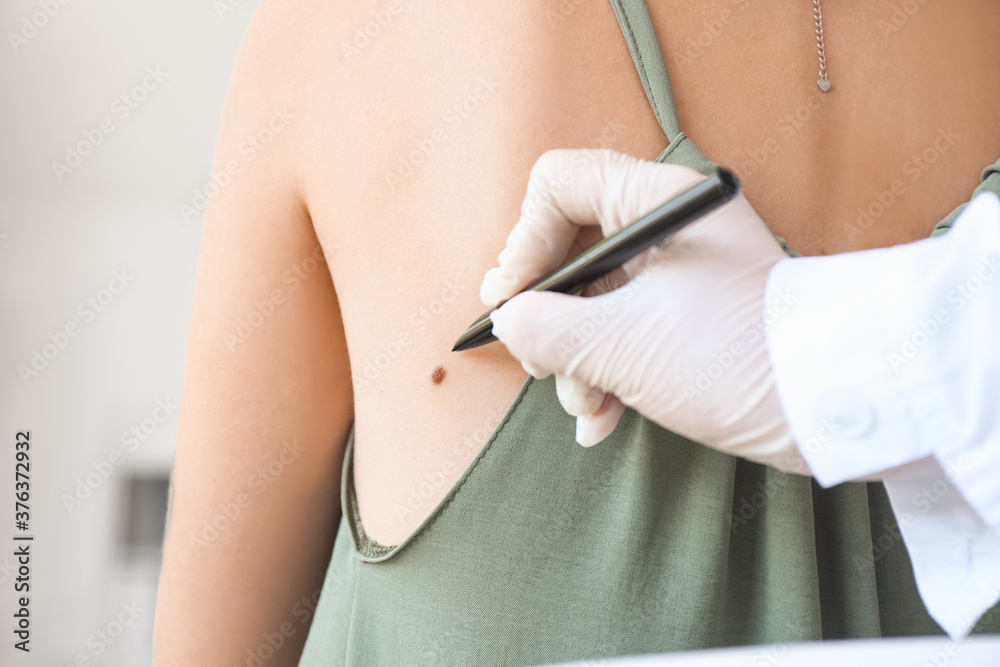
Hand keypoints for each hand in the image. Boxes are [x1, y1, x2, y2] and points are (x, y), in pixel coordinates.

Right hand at [481, 149, 808, 474]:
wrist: (833, 407)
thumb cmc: (735, 358)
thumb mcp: (621, 344)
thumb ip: (544, 327)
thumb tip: (509, 321)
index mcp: (656, 202)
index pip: (558, 186)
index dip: (523, 242)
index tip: (514, 302)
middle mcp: (667, 227)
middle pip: (570, 251)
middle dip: (550, 320)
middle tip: (542, 364)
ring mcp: (680, 274)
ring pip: (594, 301)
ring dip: (578, 361)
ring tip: (589, 406)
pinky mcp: (691, 318)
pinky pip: (626, 332)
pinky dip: (607, 373)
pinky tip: (603, 420)